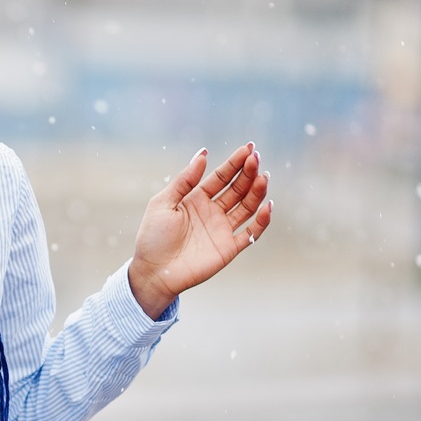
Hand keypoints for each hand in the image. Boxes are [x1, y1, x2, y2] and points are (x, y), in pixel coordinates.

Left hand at [126, 143, 272, 318]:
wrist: (153, 272)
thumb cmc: (153, 237)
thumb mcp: (163, 202)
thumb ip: (185, 180)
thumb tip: (204, 154)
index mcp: (197, 198)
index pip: (221, 177)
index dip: (235, 162)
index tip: (249, 148)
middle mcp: (213, 211)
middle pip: (237, 188)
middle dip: (248, 173)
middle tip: (256, 158)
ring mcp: (223, 229)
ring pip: (247, 207)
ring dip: (256, 191)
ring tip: (263, 177)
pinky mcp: (229, 248)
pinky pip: (251, 233)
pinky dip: (262, 221)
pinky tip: (267, 206)